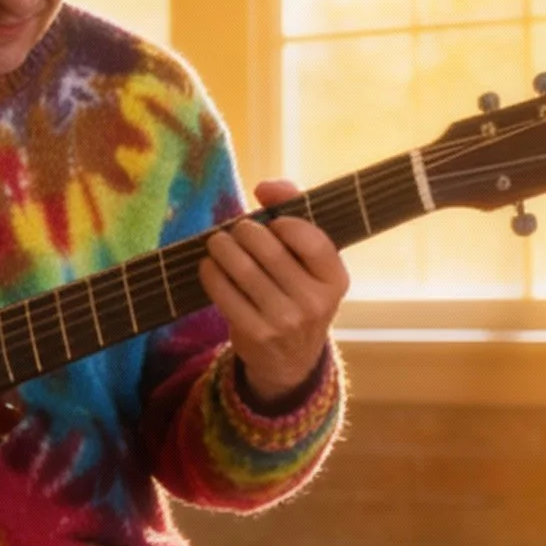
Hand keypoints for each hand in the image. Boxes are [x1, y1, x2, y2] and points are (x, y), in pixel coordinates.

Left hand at [200, 179, 349, 402]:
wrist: (291, 358)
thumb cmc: (298, 291)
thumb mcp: (309, 260)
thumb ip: (295, 210)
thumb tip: (265, 186)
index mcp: (335, 279)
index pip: (311, 239)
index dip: (285, 223)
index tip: (273, 224)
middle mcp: (316, 303)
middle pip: (270, 251)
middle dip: (246, 232)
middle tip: (237, 230)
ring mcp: (286, 322)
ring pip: (244, 271)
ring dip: (223, 248)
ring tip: (218, 242)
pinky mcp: (256, 335)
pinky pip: (225, 294)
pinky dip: (211, 274)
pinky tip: (209, 266)